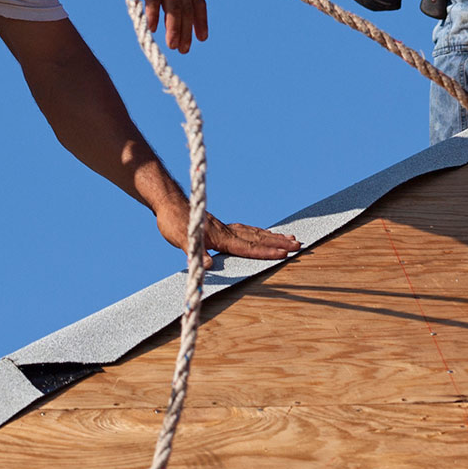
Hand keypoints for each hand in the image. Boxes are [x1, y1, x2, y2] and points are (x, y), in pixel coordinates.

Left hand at [158, 203, 300, 261]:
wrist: (167, 202)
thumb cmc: (173, 222)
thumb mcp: (180, 239)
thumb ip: (195, 252)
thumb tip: (207, 266)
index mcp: (220, 238)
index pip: (248, 247)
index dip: (266, 252)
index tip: (285, 253)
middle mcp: (226, 231)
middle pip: (257, 238)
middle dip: (279, 243)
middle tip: (299, 245)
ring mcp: (225, 228)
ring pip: (254, 233)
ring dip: (272, 237)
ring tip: (290, 238)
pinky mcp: (220, 226)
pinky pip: (246, 230)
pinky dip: (258, 233)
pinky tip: (262, 234)